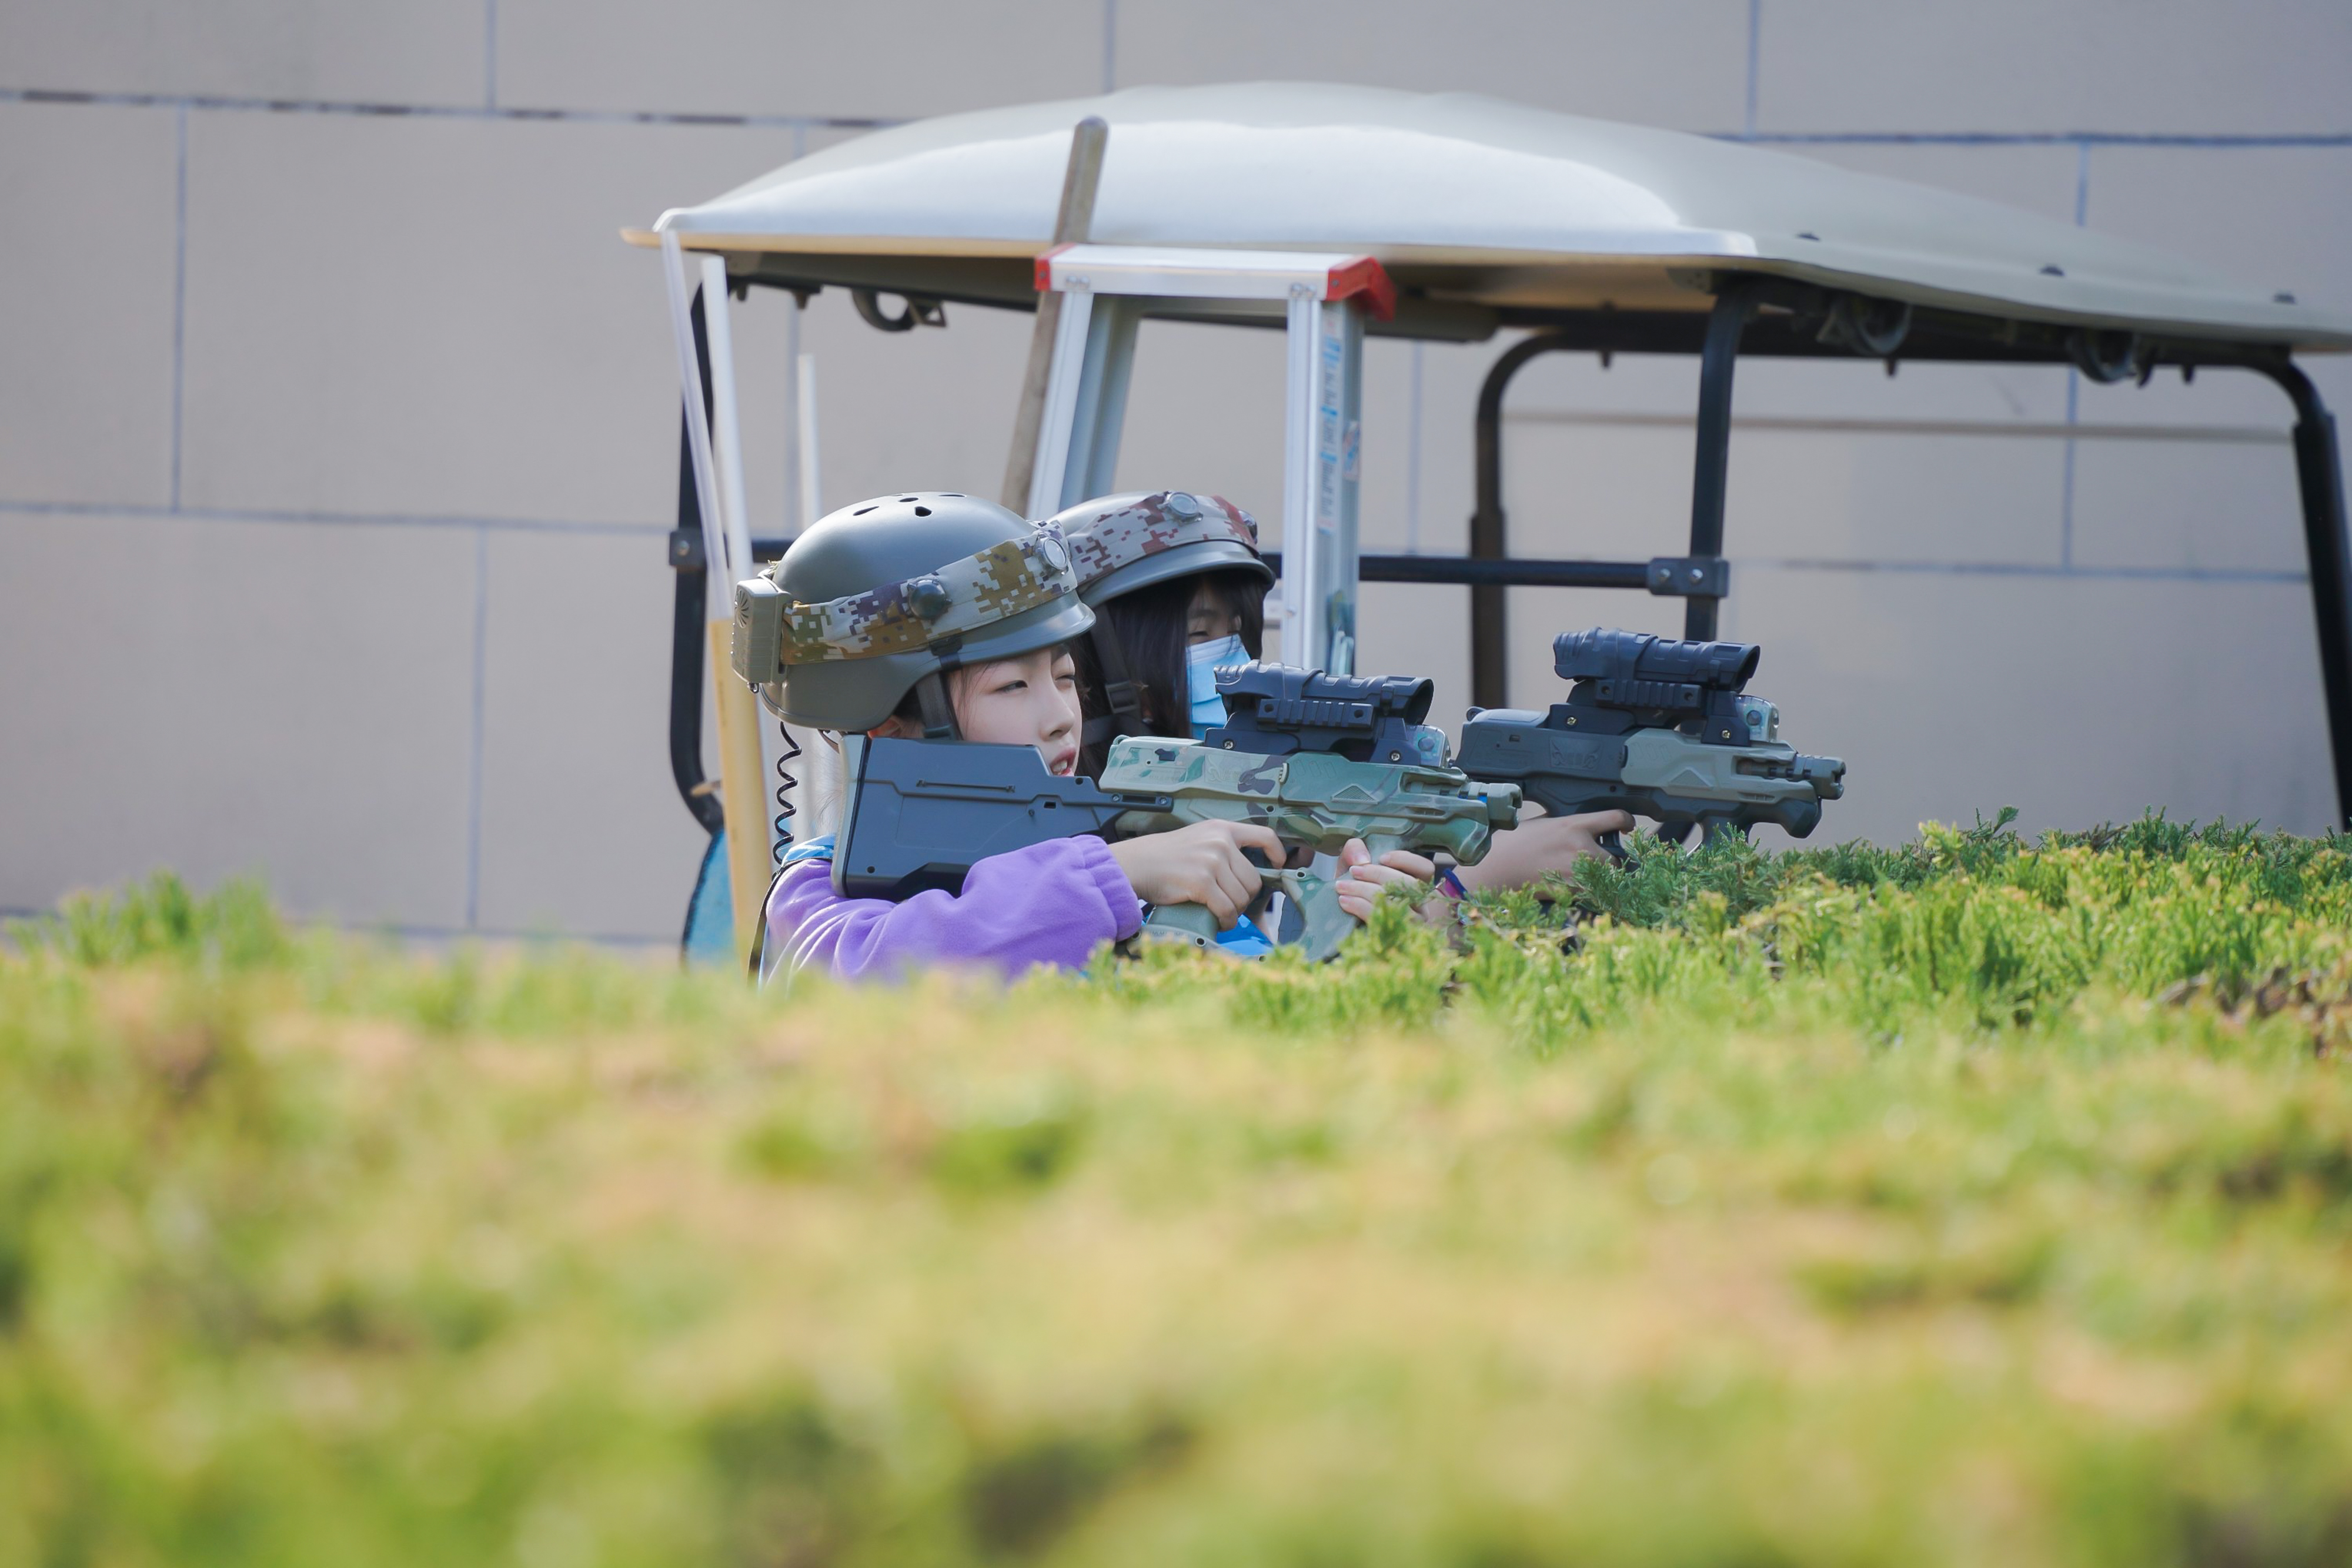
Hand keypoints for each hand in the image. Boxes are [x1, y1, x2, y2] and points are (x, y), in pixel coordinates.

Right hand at [1109, 820, 1288, 929]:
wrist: (1137, 864)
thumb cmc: (1166, 857)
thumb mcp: (1199, 839)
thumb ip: (1223, 849)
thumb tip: (1249, 876)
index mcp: (1222, 829)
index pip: (1265, 836)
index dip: (1277, 853)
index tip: (1278, 864)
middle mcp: (1220, 842)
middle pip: (1254, 879)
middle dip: (1245, 898)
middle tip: (1230, 904)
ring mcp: (1211, 862)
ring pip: (1242, 898)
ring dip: (1235, 912)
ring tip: (1221, 913)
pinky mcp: (1201, 882)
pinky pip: (1227, 909)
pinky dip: (1227, 921)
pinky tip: (1220, 922)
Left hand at [1334, 838, 1437, 923]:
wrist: (1339, 920)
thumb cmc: (1354, 888)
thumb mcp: (1352, 864)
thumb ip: (1355, 850)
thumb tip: (1362, 859)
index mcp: (1417, 885)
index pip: (1425, 868)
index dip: (1406, 860)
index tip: (1381, 858)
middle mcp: (1420, 906)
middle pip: (1409, 885)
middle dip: (1379, 874)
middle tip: (1354, 871)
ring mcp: (1412, 925)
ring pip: (1397, 904)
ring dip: (1366, 892)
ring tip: (1342, 887)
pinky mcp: (1396, 937)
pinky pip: (1383, 920)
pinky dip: (1361, 908)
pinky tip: (1345, 902)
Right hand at [1453, 810, 1634, 893]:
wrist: (1497, 869)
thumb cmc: (1513, 844)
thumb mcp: (1541, 823)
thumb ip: (1564, 823)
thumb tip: (1578, 824)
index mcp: (1574, 825)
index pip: (1615, 818)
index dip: (1626, 821)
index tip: (1627, 826)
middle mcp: (1581, 847)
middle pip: (1616, 858)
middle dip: (1610, 861)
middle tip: (1598, 862)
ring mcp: (1578, 872)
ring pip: (1607, 880)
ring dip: (1600, 880)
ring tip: (1584, 878)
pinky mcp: (1571, 892)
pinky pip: (1591, 895)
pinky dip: (1587, 894)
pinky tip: (1573, 889)